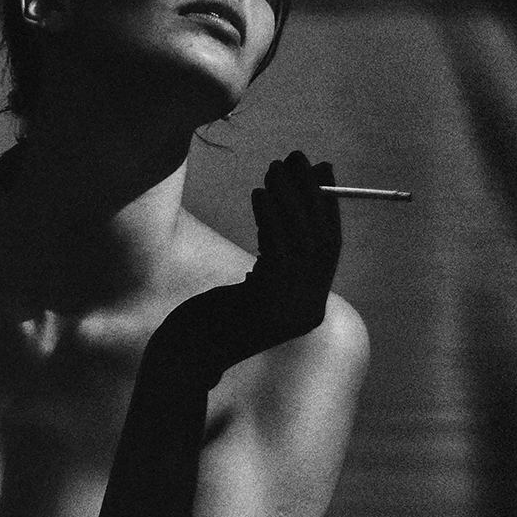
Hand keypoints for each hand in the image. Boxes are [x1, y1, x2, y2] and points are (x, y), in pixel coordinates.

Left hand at [151, 151, 340, 385]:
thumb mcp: (250, 289)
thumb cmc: (213, 319)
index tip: (323, 170)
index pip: (330, 247)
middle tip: (297, 158)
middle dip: (309, 193)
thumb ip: (274, 257)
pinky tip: (258, 194)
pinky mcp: (266, 304)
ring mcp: (288, 310)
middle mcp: (305, 310)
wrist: (186, 358)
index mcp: (307, 309)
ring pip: (299, 242)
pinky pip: (275, 250)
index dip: (328, 205)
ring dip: (287, 199)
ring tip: (273, 169)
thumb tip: (292, 206)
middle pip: (319, 239)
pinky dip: (269, 219)